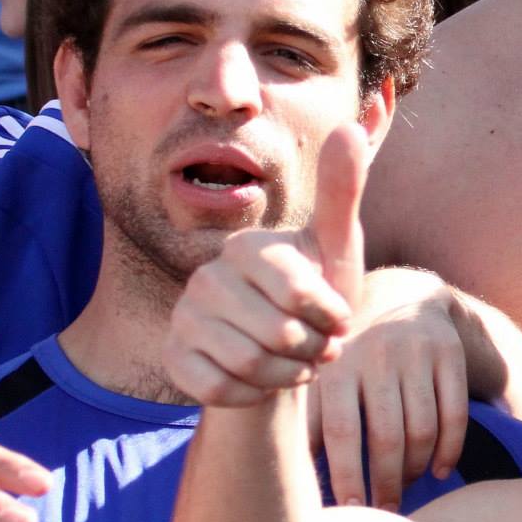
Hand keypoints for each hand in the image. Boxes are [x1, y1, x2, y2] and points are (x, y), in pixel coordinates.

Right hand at [162, 125, 367, 406]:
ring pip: (248, 365)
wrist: (285, 352)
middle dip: (313, 350)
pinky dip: (256, 395)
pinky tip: (266, 382)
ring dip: (289, 376)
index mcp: (247, 247)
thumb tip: (347, 126)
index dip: (331, 318)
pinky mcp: (174, 358)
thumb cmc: (318, 294)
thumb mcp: (338, 247)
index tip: (338, 318)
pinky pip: (219, 389)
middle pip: (276, 335)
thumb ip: (343, 191)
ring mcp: (184, 318)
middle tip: (319, 346)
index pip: (300, 293)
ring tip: (299, 362)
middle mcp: (206, 277)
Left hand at [311, 271, 485, 507]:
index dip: (348, 477)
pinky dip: (449, 449)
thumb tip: (292, 481)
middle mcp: (376, 355)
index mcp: (336, 366)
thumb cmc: (347, 355)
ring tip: (404, 489)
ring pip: (422, 429)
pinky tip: (439, 471)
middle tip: (385, 511)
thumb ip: (307, 421)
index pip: (342, 433)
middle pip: (387, 436)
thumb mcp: (320, 376)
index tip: (354, 510)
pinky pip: (455, 413)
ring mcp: (416, 353)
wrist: (398, 294)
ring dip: (415, 470)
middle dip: (386, 483)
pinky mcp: (449, 352)